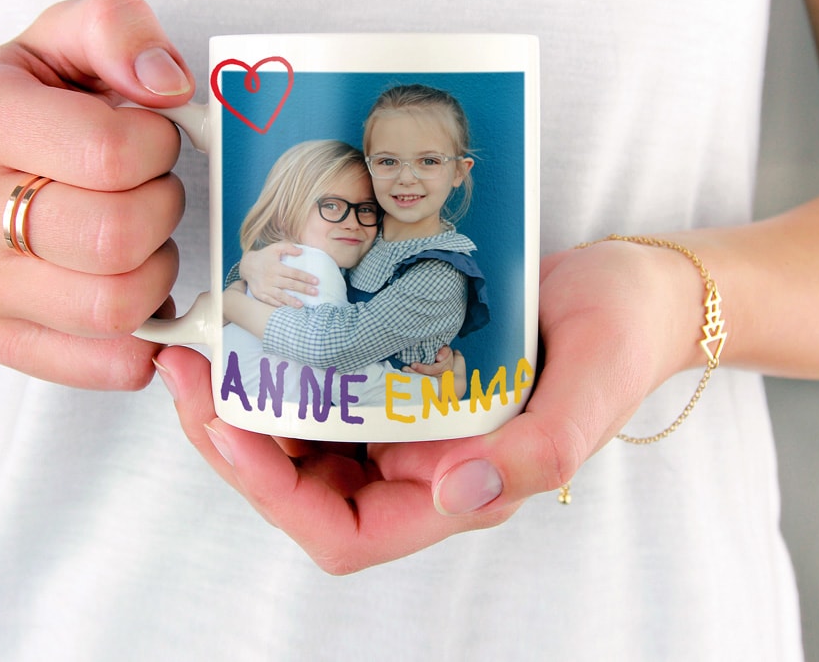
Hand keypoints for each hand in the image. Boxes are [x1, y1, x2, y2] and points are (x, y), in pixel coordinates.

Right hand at [0, 0, 194, 388]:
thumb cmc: (39, 103)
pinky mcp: (3, 339)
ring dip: (160, 269)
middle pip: (115, 239)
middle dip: (164, 209)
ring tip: (144, 236)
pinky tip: (147, 293)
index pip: (110, 154)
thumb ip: (118, 29)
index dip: (159, 145)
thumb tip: (167, 83)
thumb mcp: (67, 37)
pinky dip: (150, 339)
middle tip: (153, 188)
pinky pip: (106, 365)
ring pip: (116, 308)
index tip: (152, 136)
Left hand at [155, 239, 702, 571]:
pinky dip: (279, 362)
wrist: (632, 289)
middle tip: (185, 372)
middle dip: (230, 440)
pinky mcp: (397, 371)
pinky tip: (253, 319)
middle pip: (298, 486)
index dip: (273, 494)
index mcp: (459, 488)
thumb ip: (537, 452)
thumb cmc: (621, 336)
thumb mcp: (592, 386)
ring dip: (241, 400)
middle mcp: (419, 464)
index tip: (228, 427)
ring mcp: (403, 417)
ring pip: (299, 436)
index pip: (343, 529)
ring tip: (199, 345)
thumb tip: (452, 496)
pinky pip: (322, 383)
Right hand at [239, 242, 317, 305]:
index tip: (316, 281)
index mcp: (276, 267)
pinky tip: (286, 307)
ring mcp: (265, 287)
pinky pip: (270, 301)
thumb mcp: (275, 248)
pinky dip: (277, 304)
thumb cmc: (264, 256)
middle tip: (315, 292)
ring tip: (301, 305)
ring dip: (291, 301)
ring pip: (280, 295)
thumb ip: (288, 247)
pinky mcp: (259, 294)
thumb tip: (301, 251)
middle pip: (290, 285)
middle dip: (303, 289)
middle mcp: (271, 278)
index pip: (294, 273)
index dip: (305, 277)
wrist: (246, 265)